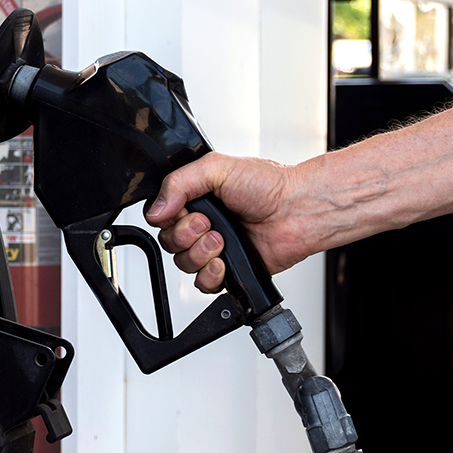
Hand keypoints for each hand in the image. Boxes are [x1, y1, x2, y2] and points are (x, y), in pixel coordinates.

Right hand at [144, 152, 306, 291]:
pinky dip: (210, 276)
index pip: (161, 215)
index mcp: (196, 197)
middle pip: (168, 242)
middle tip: (209, 224)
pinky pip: (202, 284)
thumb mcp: (217, 168)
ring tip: (222, 240)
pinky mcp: (227, 270)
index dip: (169, 218)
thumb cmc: (268, 185)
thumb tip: (155, 208)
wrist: (297, 211)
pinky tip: (224, 262)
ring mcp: (213, 247)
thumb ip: (179, 182)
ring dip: (200, 253)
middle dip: (186, 235)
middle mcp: (202, 223)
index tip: (187, 211)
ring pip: (183, 264)